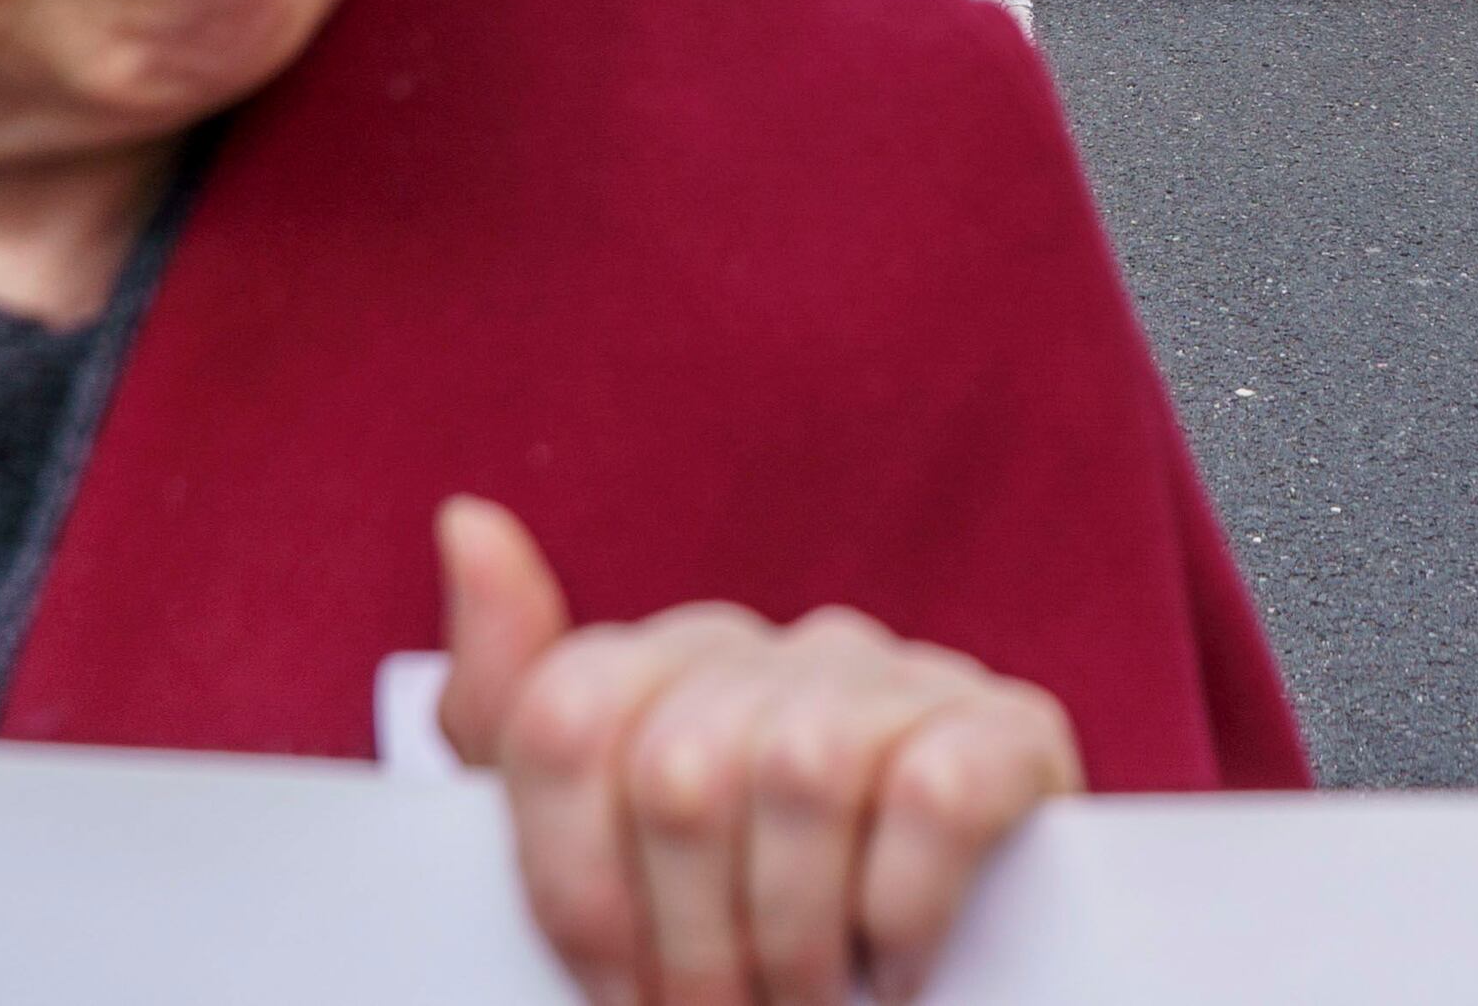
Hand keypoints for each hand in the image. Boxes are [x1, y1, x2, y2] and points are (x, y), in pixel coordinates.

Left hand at [434, 497, 1075, 1005]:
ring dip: (795, 941)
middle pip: (677, 768)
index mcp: (672, 665)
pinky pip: (933, 794)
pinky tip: (899, 970)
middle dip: (690, 945)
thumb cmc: (737, 936)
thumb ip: (509, 707)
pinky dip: (902, 912)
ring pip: (800, 771)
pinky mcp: (1010, 733)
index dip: (576, 888)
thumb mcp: (596, 854)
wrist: (915, 1001)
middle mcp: (786, 646)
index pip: (566, 721)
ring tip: (809, 1005)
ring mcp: (903, 681)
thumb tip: (467, 519)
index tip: (613, 988)